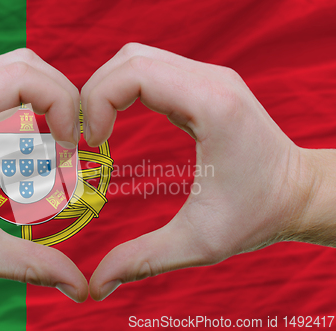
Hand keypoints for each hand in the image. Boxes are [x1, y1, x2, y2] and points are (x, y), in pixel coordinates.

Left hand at [0, 49, 87, 301]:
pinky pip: (2, 78)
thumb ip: (31, 265)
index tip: (69, 145)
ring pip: (16, 64)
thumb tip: (80, 286)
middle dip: (62, 97)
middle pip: (26, 64)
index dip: (62, 104)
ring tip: (56, 136)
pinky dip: (30, 98)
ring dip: (47, 95)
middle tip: (70, 141)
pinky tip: (32, 135)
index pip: (23, 77)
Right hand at [81, 43, 332, 300]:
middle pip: (130, 58)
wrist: (299, 193)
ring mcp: (209, 77)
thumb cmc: (258, 215)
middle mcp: (211, 79)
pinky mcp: (205, 84)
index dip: (97, 102)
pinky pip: (153, 69)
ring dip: (108, 89)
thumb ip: (142, 260)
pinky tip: (119, 121)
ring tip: (99, 130)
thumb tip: (95, 286)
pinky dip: (125, 89)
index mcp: (211, 106)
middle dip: (94, 93)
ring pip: (138, 58)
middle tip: (87, 137)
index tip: (93, 143)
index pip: (135, 73)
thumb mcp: (198, 243)